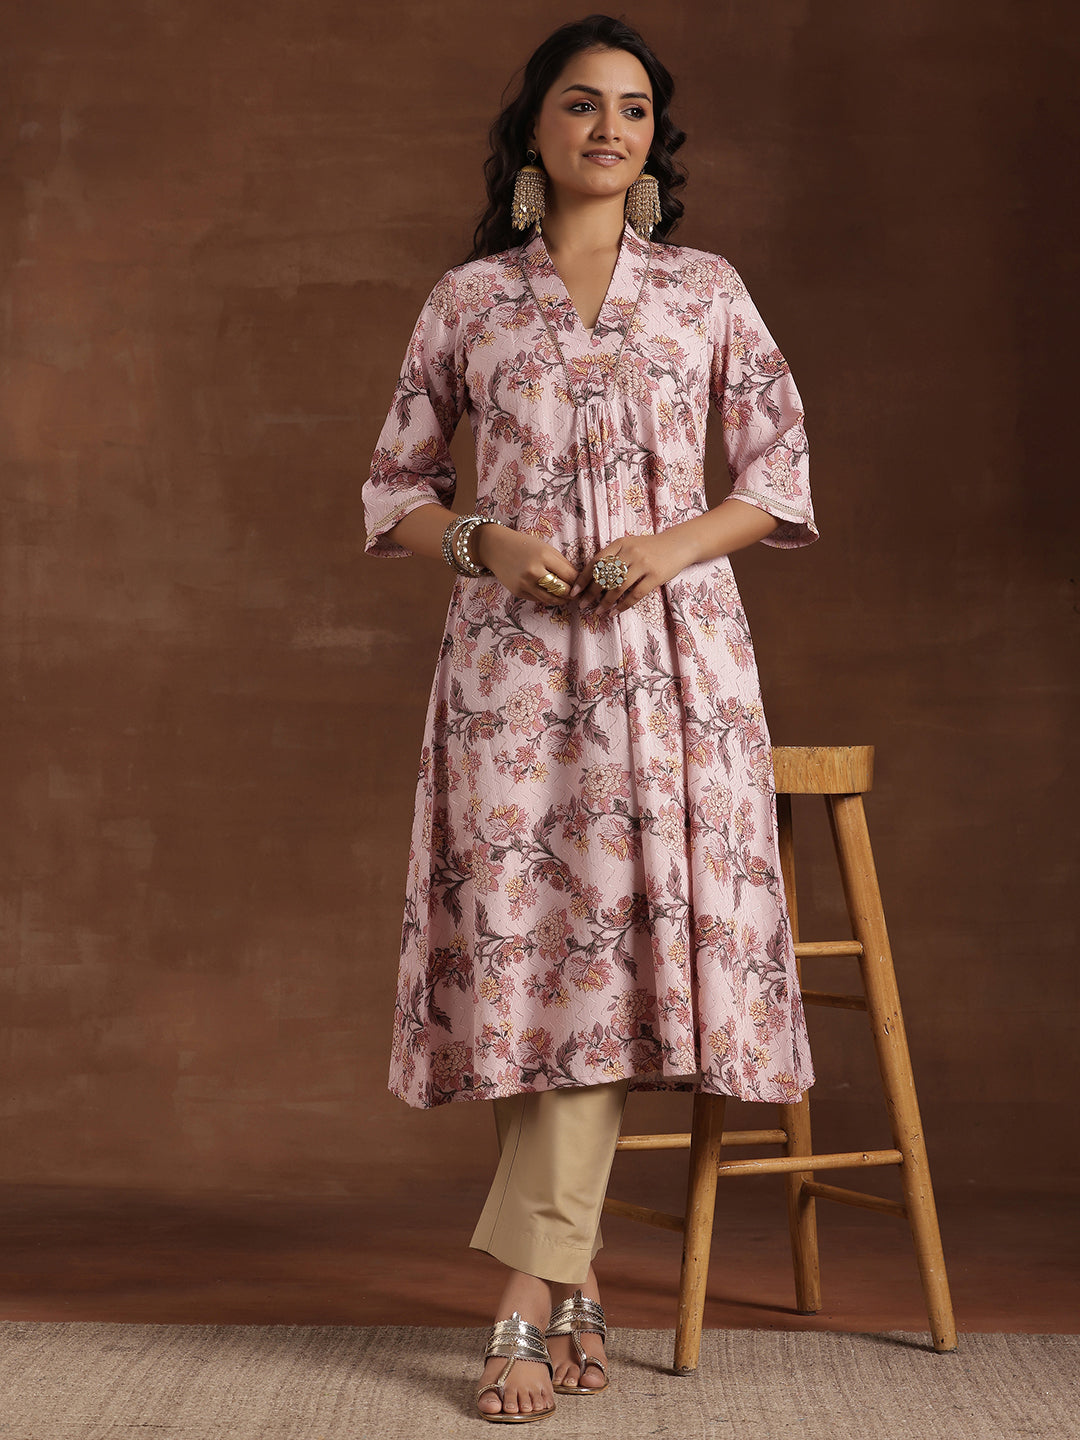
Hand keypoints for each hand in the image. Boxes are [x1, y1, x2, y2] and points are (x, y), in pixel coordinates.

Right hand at [472, 524, 576, 605]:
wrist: (495, 547)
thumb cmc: (524, 545)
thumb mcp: (545, 548)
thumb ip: (561, 563)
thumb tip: (577, 580)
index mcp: (544, 556)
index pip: (570, 576)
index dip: (578, 582)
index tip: (582, 584)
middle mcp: (534, 571)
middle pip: (562, 590)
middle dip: (572, 593)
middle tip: (577, 593)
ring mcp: (525, 583)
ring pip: (551, 599)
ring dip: (561, 599)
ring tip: (567, 597)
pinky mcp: (518, 592)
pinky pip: (538, 599)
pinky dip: (546, 597)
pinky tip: (550, 594)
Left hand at [571, 530, 695, 613]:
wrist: (679, 544)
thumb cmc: (650, 547)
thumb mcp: (630, 545)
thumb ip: (614, 557)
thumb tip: (592, 578)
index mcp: (620, 543)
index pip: (596, 561)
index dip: (583, 578)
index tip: (575, 591)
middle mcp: (630, 552)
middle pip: (605, 575)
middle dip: (591, 593)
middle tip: (583, 605)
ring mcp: (644, 564)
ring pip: (618, 586)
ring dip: (606, 601)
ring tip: (598, 611)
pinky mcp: (656, 575)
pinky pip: (636, 594)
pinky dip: (623, 605)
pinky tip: (615, 612)